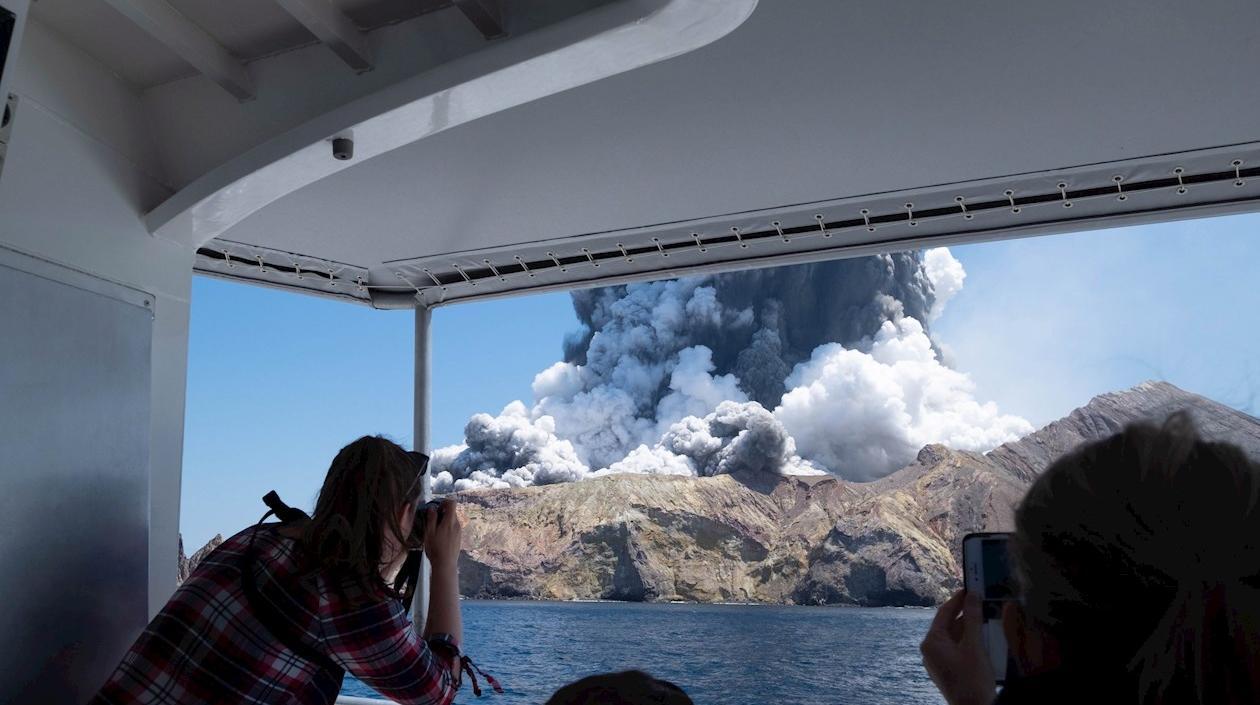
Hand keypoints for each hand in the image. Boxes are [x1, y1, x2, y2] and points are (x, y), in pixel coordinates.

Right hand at [423, 498, 462, 569]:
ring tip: (434, 530)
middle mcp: (457, 524)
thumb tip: (432, 508)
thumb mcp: (429, 532)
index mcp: (450, 521)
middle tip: (432, 520)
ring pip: (452, 520)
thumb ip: (431, 518)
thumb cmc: (435, 548)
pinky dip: (447, 528)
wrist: (445, 564)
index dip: (444, 502)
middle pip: (452, 512)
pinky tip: (440, 537)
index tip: (436, 508)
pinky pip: (453, 528)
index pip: (452, 503)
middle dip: (442, 512)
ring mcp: (459, 532)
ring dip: (444, 521)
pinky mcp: (459, 538)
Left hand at [921, 590, 995, 704]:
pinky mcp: (947, 670)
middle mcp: (930, 651)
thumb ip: (973, 618)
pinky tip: (983, 638)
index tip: (970, 588)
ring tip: (986, 617)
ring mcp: (938, 662)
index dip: (958, 599)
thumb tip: (972, 595)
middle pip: (948, 625)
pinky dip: (969, 641)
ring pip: (954, 638)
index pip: (943, 613)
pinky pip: (957, 649)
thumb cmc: (972, 680)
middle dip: (966, 614)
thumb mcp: (974, 645)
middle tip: (981, 601)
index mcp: (931, 642)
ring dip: (969, 628)